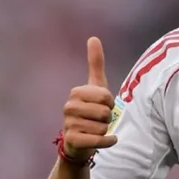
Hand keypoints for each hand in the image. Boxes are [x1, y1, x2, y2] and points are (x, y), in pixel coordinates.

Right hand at [61, 37, 118, 160]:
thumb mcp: (96, 86)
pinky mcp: (72, 140)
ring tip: (96, 129)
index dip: (110, 103)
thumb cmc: (90, 111)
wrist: (80, 141)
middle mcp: (68, 107)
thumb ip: (95, 63)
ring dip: (106, 130)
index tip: (103, 106)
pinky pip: (99, 140)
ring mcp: (68, 124)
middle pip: (105, 112)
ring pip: (103, 127)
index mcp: (76, 92)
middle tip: (99, 120)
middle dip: (108, 118)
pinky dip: (108, 141)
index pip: (106, 96)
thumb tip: (93, 37)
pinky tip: (107, 140)